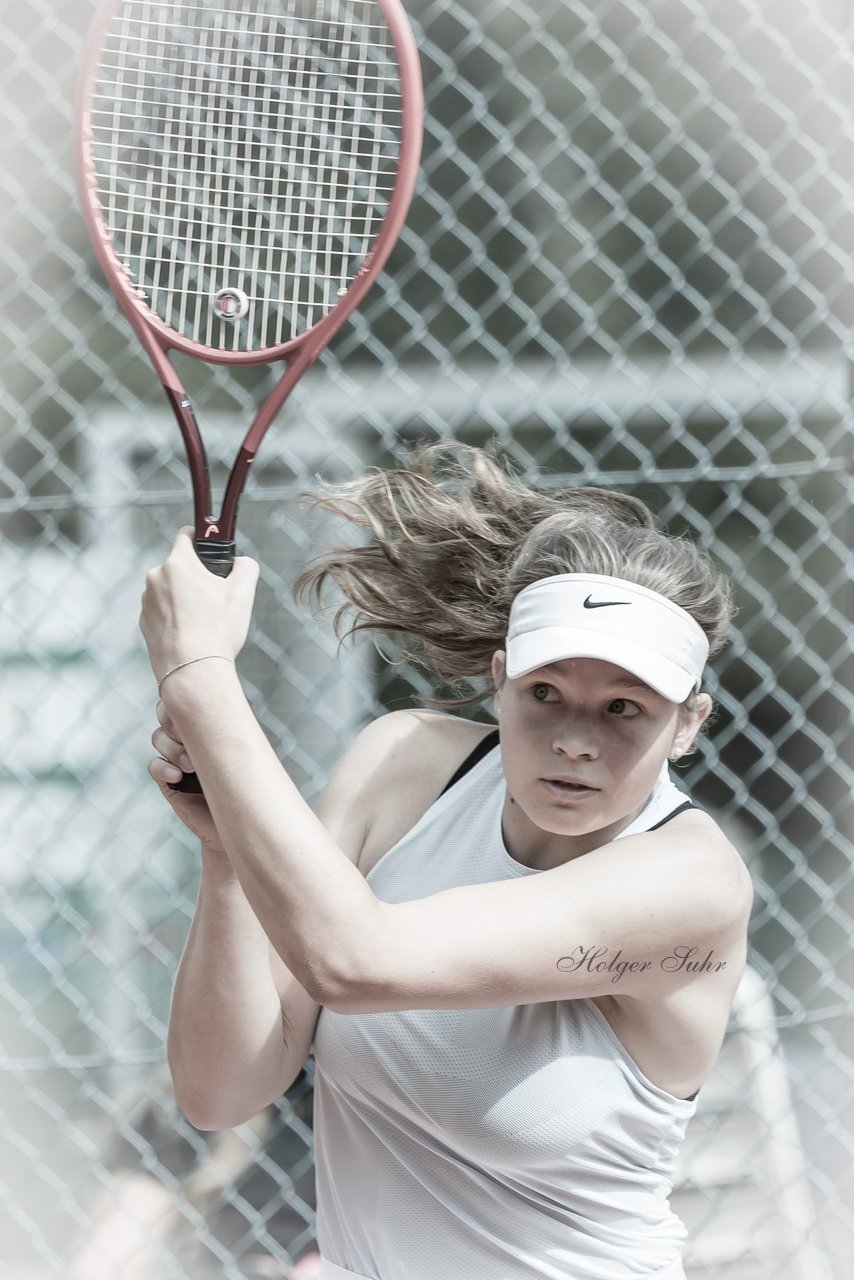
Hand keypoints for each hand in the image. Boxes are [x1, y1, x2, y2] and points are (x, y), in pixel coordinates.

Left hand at [139, 527, 258, 685]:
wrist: (193, 671)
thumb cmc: (217, 631)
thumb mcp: (243, 593)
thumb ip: (246, 566)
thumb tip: (242, 562)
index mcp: (178, 564)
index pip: (186, 535)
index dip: (200, 538)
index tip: (208, 547)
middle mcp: (156, 578)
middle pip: (179, 566)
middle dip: (195, 576)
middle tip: (215, 596)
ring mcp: (146, 602)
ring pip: (169, 590)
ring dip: (183, 597)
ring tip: (203, 621)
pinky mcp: (144, 623)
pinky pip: (162, 611)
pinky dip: (175, 617)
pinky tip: (191, 633)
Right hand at [149, 699, 226, 850]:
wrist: (237, 824)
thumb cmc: (244, 787)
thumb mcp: (240, 754)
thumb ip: (231, 732)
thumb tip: (231, 703)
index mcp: (205, 726)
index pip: (185, 702)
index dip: (181, 701)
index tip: (195, 712)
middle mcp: (188, 738)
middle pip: (165, 714)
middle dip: (173, 720)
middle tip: (187, 734)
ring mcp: (175, 759)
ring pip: (158, 737)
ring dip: (172, 747)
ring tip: (190, 766)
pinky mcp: (168, 782)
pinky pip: (154, 766)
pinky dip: (163, 768)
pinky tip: (178, 777)